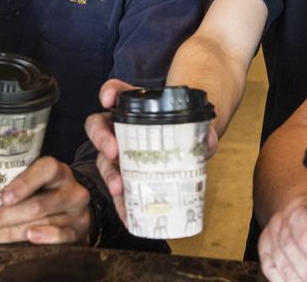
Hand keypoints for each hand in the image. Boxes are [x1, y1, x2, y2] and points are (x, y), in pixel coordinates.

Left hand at [0, 157, 91, 244]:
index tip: (2, 198)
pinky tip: (29, 238)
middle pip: (37, 204)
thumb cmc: (47, 194)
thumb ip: (18, 187)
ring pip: (42, 222)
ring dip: (10, 232)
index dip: (24, 183)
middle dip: (2, 216)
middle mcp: (71, 190)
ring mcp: (77, 212)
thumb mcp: (38, 184)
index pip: (45, 170)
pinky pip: (62, 236)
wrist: (76, 212)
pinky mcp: (79, 232)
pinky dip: (45, 237)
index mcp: (58, 172)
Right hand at [86, 79, 218, 221]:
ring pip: (103, 159)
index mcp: (133, 107)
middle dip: (102, 139)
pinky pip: (117, 188)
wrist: (185, 147)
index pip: (115, 91)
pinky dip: (121, 203)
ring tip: (118, 187)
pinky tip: (127, 215)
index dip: (109, 93)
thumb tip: (208, 141)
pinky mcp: (123, 176)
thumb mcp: (192, 126)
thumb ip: (201, 130)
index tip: (109, 100)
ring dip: (108, 174)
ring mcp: (118, 152)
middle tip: (113, 151)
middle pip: (98, 126)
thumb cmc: (183, 129)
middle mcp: (118, 127)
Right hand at [258, 194, 306, 281]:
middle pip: (290, 248)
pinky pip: (271, 271)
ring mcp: (272, 239)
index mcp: (299, 208)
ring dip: (299, 280)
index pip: (300, 222)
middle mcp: (282, 223)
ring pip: (281, 263)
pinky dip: (285, 281)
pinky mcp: (267, 254)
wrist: (295, 209)